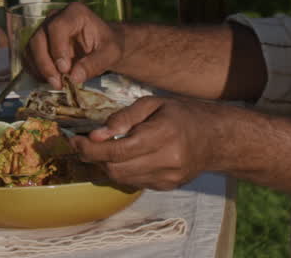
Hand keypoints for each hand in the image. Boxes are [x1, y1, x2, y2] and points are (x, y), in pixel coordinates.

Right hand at [25, 2, 122, 87]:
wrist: (103, 46)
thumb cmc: (108, 45)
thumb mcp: (110, 54)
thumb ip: (95, 63)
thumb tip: (74, 77)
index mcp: (75, 13)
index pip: (57, 27)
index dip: (57, 49)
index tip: (65, 69)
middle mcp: (55, 17)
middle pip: (38, 38)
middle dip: (45, 63)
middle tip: (57, 83)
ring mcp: (44, 29)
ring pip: (30, 48)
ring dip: (39, 69)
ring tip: (56, 84)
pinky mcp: (39, 43)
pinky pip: (29, 56)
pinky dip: (36, 71)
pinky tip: (49, 81)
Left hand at [72, 95, 221, 190]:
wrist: (216, 139)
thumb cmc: (183, 114)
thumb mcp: (153, 103)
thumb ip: (124, 117)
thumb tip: (97, 134)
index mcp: (162, 135)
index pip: (117, 150)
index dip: (90, 148)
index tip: (74, 140)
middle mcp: (166, 160)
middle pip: (115, 168)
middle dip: (93, 157)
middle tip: (81, 143)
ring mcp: (167, 178)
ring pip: (121, 178)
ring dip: (105, 165)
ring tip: (100, 149)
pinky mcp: (166, 187)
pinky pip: (134, 182)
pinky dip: (122, 170)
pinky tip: (123, 157)